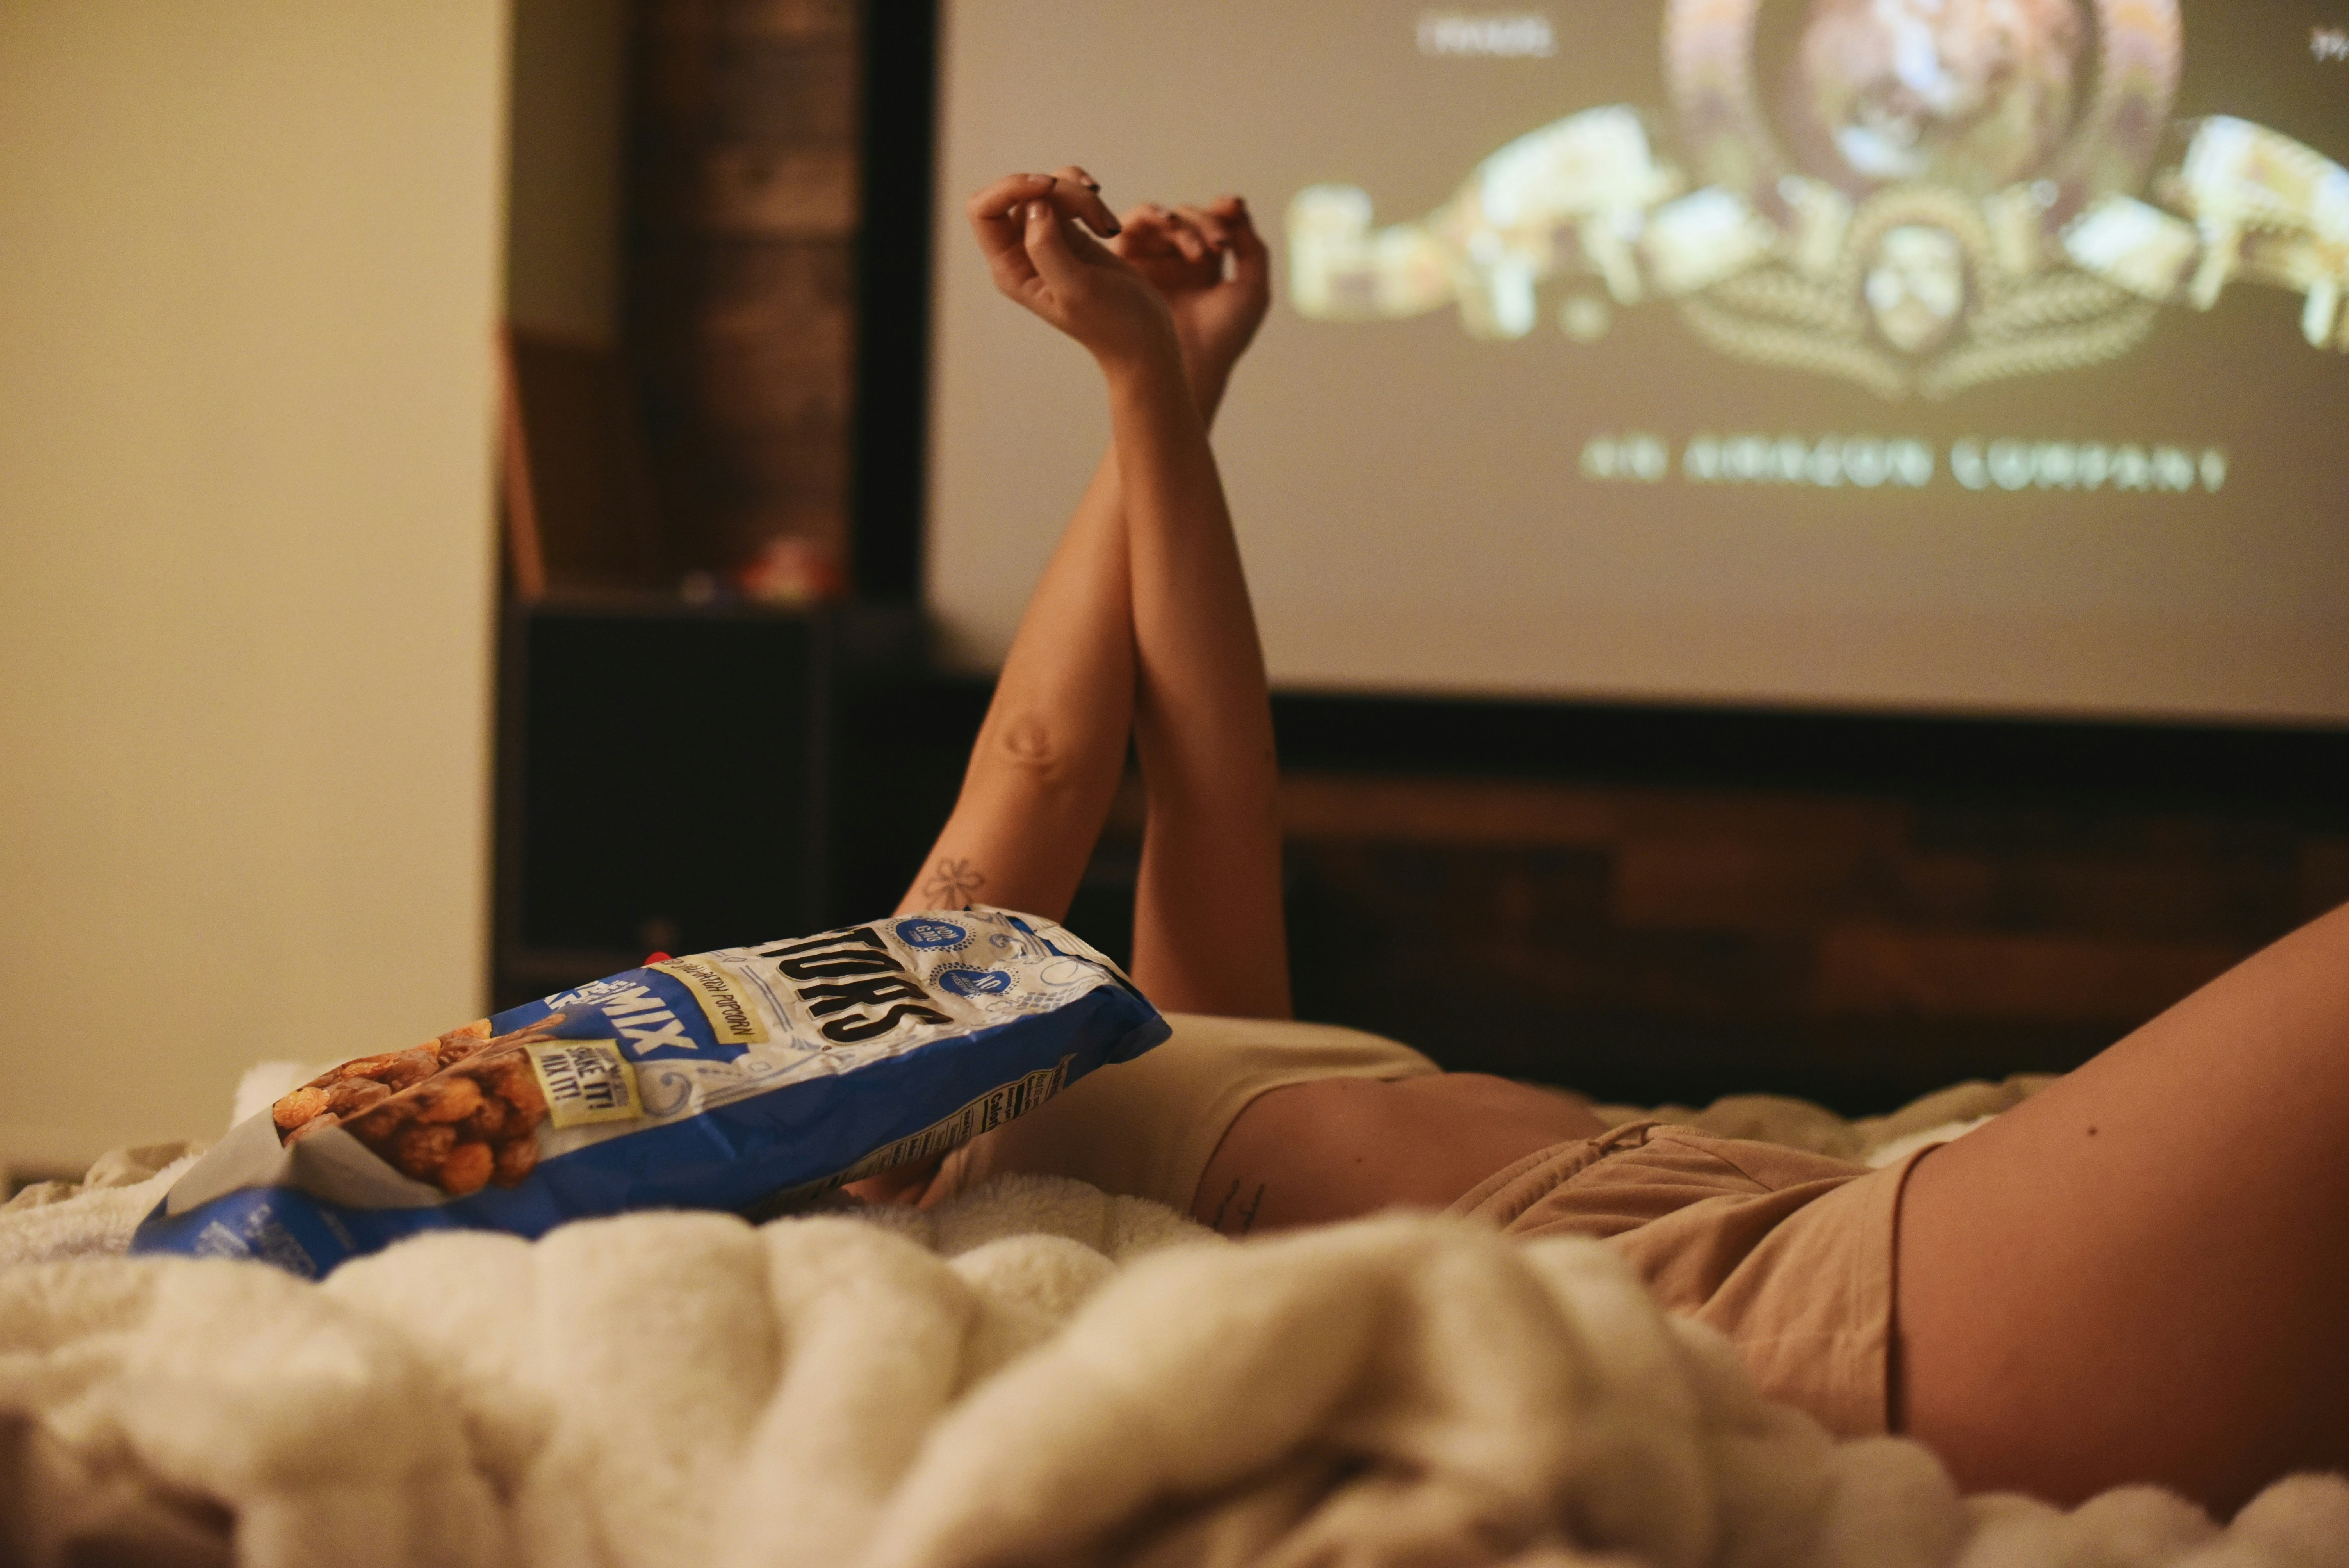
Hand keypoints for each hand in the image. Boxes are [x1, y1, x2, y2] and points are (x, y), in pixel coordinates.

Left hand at [967, 167, 1179, 372]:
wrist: (1143, 340)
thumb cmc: (1111, 324)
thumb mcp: (1076, 290)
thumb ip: (1047, 247)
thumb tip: (1035, 205)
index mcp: (1010, 269)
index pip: (983, 210)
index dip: (1010, 187)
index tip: (1049, 186)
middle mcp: (1020, 253)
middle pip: (1020, 194)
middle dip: (1057, 189)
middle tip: (1093, 206)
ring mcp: (1045, 240)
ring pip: (1048, 189)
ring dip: (1080, 195)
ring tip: (1106, 225)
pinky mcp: (1069, 233)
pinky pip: (1067, 194)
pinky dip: (1089, 198)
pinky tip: (1108, 225)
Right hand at [1114, 196, 1270, 417]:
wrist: (1190, 366)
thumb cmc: (1224, 336)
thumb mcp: (1252, 289)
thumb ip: (1251, 247)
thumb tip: (1236, 206)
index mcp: (1206, 266)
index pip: (1212, 223)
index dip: (1222, 210)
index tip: (1233, 207)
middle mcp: (1176, 261)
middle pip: (1189, 218)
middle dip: (1205, 223)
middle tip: (1218, 244)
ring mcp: (1150, 261)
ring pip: (1162, 220)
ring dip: (1180, 223)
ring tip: (1191, 241)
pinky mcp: (1125, 263)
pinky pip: (1132, 227)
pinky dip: (1148, 217)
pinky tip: (1166, 225)